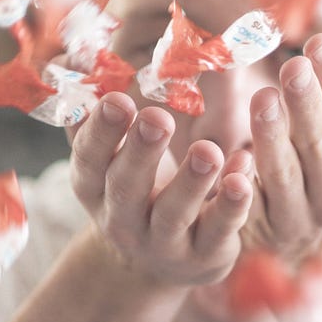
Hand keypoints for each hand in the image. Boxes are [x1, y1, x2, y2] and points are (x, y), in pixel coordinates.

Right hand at [68, 92, 253, 286]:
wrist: (156, 264)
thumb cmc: (134, 191)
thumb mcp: (109, 160)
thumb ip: (95, 114)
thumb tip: (77, 58)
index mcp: (94, 187)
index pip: (89, 159)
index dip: (101, 131)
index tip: (118, 98)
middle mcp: (122, 219)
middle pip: (127, 187)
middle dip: (142, 151)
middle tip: (158, 118)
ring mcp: (163, 243)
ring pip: (175, 214)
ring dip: (191, 181)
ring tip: (208, 150)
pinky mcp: (204, 256)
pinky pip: (218, 231)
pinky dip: (231, 205)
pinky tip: (244, 176)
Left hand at [242, 34, 321, 264]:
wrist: (299, 237)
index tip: (319, 43)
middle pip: (320, 145)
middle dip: (307, 104)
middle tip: (293, 66)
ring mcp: (294, 216)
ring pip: (284, 175)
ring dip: (273, 136)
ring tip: (263, 97)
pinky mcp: (256, 229)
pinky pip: (247, 207)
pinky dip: (241, 184)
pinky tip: (233, 158)